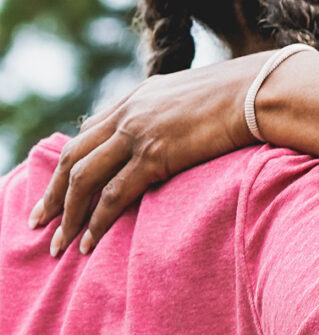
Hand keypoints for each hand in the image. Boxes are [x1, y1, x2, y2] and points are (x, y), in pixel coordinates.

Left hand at [32, 50, 318, 254]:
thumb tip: (188, 129)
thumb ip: (179, 113)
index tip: (60, 189)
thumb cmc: (245, 94)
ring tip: (61, 244)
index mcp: (136, 98)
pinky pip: (112, 195)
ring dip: (68, 215)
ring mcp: (138, 134)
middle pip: (73, 158)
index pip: (88, 134)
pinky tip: (89, 242)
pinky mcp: (154, 155)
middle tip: (40, 221)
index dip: (70, 165)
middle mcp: (128, 114)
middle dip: (53, 194)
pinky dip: (96, 221)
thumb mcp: (199, 96)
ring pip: (84, 179)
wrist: (260, 90)